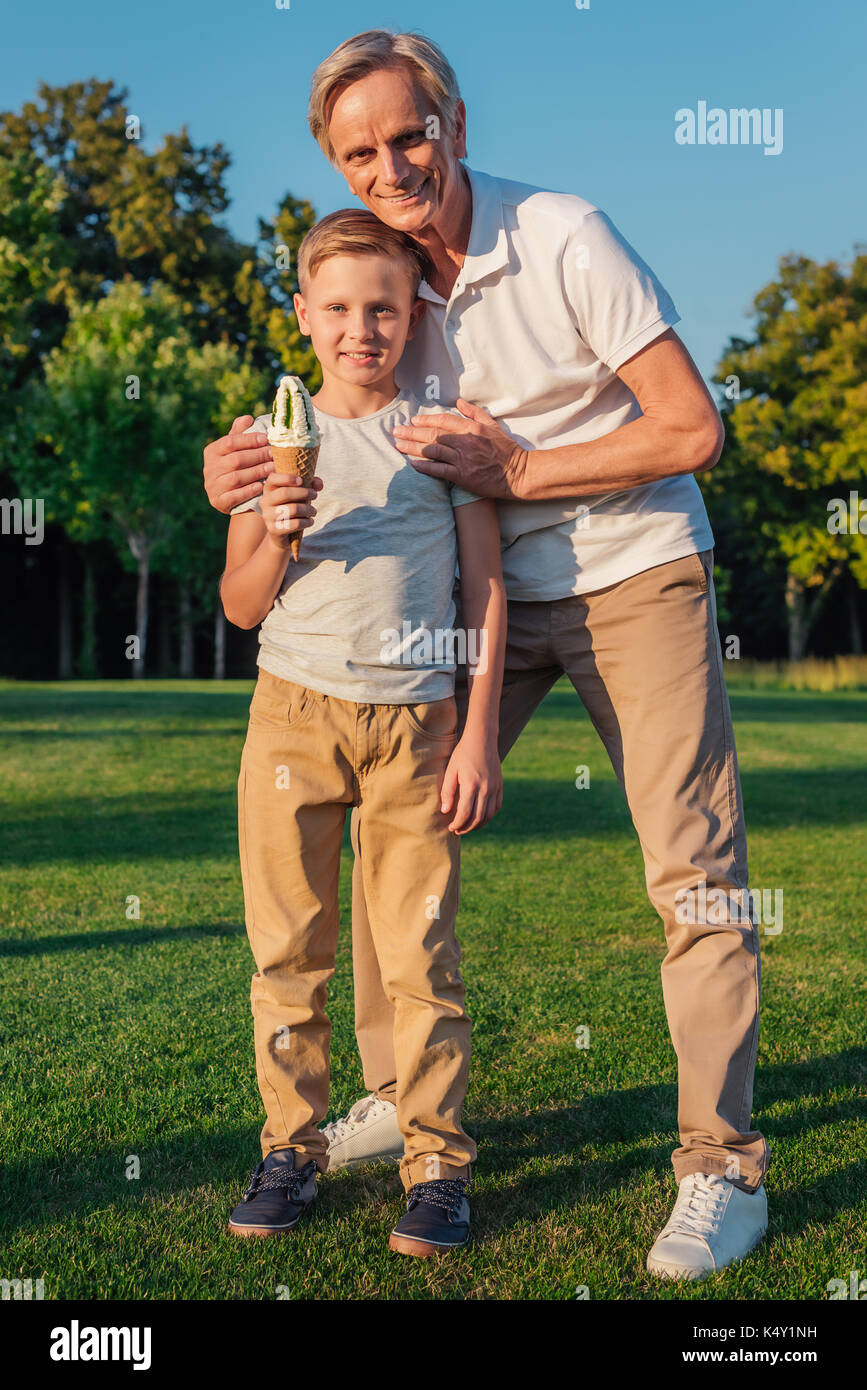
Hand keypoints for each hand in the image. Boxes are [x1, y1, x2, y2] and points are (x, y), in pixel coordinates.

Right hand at [203, 415, 324, 514]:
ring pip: (235, 478)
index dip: (248, 440)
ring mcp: (212, 486)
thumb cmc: (236, 467)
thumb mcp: (235, 449)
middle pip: (235, 460)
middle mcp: (209, 468)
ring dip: (256, 472)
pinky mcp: (218, 501)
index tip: (266, 438)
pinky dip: (248, 491)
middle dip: (257, 456)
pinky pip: (234, 496)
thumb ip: (240, 434)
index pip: (229, 442)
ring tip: (272, 468)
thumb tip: (248, 418)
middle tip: (274, 454)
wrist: (230, 496)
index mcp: (212, 451)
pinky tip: (261, 486)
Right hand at [261, 472, 320, 548]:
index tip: (301, 481)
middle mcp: (265, 501)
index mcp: (269, 489)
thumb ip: (311, 484)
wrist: (282, 533)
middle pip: (285, 493)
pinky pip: (294, 524)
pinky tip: (310, 521)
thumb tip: (318, 484)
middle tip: (315, 495)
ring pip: (292, 509)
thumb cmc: (292, 507)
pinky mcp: (273, 529)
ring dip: (308, 509)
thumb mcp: (301, 493)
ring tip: (313, 511)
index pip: (273, 478)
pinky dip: (306, 522)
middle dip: (304, 493)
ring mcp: (267, 516)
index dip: (288, 478)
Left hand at [392, 398, 528, 500]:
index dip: (425, 420)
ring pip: (433, 451)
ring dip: (413, 448)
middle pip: (433, 434)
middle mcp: (465, 442)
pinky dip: (425, 467)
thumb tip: (459, 401)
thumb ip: (475, 413)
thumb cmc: (506, 450)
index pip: (443, 421)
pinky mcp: (463, 476)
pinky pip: (440, 470)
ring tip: (398, 445)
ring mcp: (464, 459)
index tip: (413, 420)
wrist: (518, 473)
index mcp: (472, 428)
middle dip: (412, 432)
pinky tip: (413, 464)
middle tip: (396, 431)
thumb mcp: (493, 426)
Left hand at [440, 730, 502, 833]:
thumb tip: (445, 811)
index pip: (465, 813)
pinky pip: (496, 807)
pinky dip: (489, 816)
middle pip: (478, 818)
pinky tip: (480, 818)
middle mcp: (485, 789)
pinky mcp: (500, 786)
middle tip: (458, 831)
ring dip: (478, 825)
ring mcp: (495, 788)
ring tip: (468, 827)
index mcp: (471, 785)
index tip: (451, 828)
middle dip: (467, 828)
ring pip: (488, 815)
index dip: (458, 824)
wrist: (482, 740)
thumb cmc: (463, 754)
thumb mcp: (451, 770)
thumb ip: (447, 791)